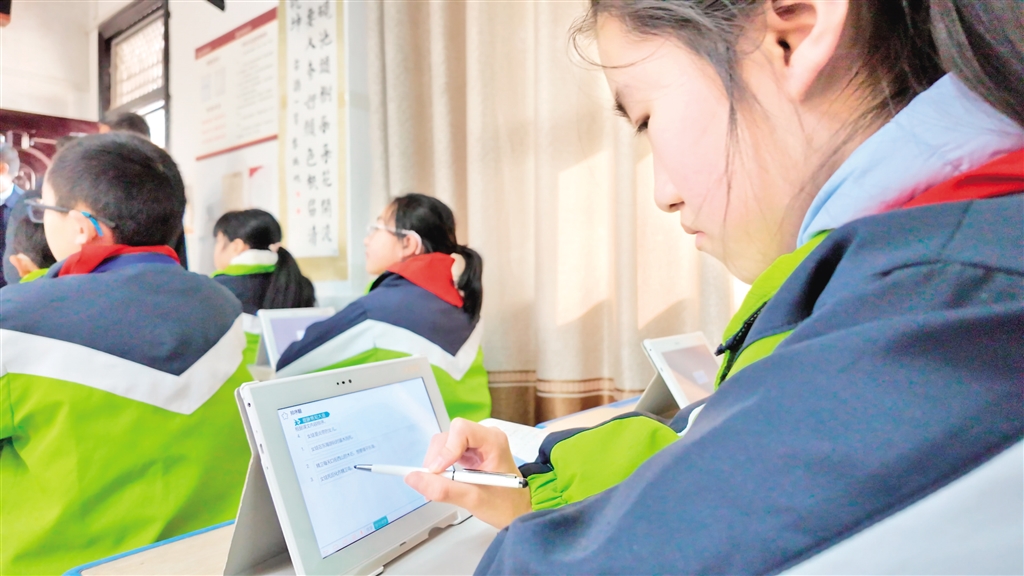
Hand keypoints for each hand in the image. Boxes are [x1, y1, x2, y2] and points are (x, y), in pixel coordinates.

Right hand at [405, 418, 532, 527]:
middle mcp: (485, 437)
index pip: (461, 430)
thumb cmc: (506, 505)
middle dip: (437, 459)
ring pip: (445, 444)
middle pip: (449, 436)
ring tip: (439, 486)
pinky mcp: (470, 452)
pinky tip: (444, 482)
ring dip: (437, 464)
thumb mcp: (474, 499)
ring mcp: (477, 444)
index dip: (446, 449)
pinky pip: (447, 452)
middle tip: (433, 483)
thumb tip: (414, 479)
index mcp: (493, 441)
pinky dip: (441, 468)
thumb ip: (444, 490)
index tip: (437, 471)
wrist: (518, 511)